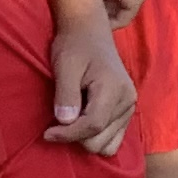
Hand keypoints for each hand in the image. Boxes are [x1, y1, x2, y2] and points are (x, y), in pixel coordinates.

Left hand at [46, 16, 138, 155]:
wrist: (89, 32)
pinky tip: (82, 122)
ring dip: (85, 138)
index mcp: (114, 89)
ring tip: (72, 118)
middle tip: (59, 118)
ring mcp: (130, 108)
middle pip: (99, 140)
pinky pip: (113, 139)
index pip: (92, 125)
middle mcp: (128, 101)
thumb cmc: (74, 46)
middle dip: (75, 135)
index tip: (47, 133)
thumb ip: (66, 94)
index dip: (67, 134)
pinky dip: (96, 137)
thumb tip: (65, 121)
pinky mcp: (127, 112)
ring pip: (107, 144)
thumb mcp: (65, 66)